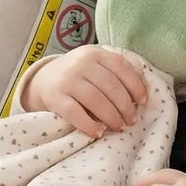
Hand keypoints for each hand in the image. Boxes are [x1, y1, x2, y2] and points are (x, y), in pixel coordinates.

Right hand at [19, 45, 147, 136]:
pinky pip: (76, 113)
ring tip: (118, 127)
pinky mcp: (55, 97)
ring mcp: (67, 80)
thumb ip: (116, 72)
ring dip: (111, 117)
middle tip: (131, 120)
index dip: (135, 86)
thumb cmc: (79, 75)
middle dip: (125, 107)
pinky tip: (98, 132)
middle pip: (111, 87)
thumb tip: (142, 92)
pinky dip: (90, 125)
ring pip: (96, 100)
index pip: (121, 67)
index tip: (142, 103)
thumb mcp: (96, 65)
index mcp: (95, 53)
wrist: (43, 80)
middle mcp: (81, 63)